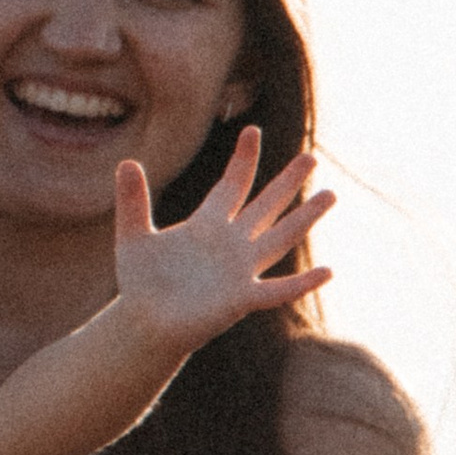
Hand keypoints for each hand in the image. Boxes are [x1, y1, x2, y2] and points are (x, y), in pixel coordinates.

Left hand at [114, 127, 332, 349]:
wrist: (144, 323)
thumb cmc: (142, 282)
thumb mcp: (133, 236)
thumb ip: (132, 201)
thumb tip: (126, 162)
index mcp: (208, 225)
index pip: (232, 185)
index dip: (243, 160)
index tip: (252, 131)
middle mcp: (231, 244)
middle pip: (265, 207)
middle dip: (287, 183)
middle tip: (310, 157)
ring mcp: (240, 271)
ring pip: (280, 239)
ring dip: (304, 219)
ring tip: (330, 195)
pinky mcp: (241, 299)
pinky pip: (277, 290)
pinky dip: (301, 283)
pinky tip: (327, 271)